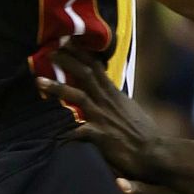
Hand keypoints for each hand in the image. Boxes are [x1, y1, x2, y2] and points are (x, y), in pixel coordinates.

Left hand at [37, 46, 166, 178]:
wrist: (155, 153)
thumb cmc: (143, 133)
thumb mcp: (129, 109)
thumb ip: (115, 98)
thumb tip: (107, 91)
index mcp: (113, 93)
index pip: (95, 66)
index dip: (80, 53)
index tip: (66, 41)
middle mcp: (106, 101)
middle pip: (84, 73)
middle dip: (66, 61)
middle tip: (48, 50)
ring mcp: (102, 117)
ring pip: (77, 96)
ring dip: (57, 87)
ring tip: (38, 81)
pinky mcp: (100, 135)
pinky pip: (77, 131)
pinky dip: (62, 130)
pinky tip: (47, 131)